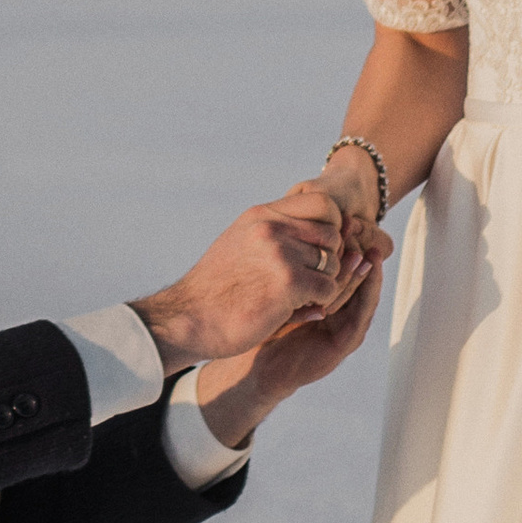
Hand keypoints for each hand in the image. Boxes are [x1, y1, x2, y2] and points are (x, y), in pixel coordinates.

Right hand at [131, 184, 356, 368]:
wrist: (187, 319)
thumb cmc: (216, 289)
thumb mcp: (240, 243)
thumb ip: (275, 232)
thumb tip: (332, 230)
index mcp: (262, 215)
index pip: (324, 203)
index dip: (330, 227)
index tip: (317, 251)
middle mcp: (272, 227)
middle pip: (333, 234)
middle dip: (330, 259)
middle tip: (311, 279)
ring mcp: (280, 253)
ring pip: (333, 264)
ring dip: (323, 284)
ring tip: (301, 296)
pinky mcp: (287, 282)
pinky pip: (328, 289)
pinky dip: (319, 302)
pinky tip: (297, 308)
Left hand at [194, 234, 393, 442]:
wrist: (251, 363)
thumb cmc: (257, 321)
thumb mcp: (274, 284)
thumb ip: (285, 261)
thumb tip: (286, 218)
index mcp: (324, 295)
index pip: (342, 263)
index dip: (345, 239)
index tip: (342, 215)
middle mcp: (339, 309)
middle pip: (356, 274)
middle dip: (359, 248)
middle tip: (358, 225)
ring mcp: (343, 326)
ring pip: (363, 293)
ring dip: (368, 271)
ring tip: (370, 248)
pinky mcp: (343, 343)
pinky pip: (360, 315)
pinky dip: (366, 294)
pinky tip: (367, 275)